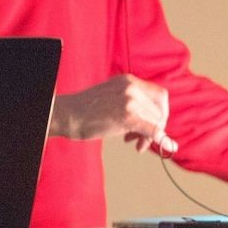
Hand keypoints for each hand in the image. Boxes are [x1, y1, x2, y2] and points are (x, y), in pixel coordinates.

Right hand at [50, 74, 177, 154]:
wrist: (65, 115)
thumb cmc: (85, 110)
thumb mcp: (112, 97)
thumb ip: (133, 104)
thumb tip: (157, 125)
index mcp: (128, 80)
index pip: (160, 95)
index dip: (161, 111)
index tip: (154, 123)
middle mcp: (131, 87)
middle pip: (159, 110)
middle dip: (156, 127)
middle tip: (141, 140)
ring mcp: (129, 101)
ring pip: (156, 121)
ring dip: (149, 136)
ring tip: (135, 143)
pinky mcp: (126, 116)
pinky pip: (151, 129)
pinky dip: (157, 139)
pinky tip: (154, 146)